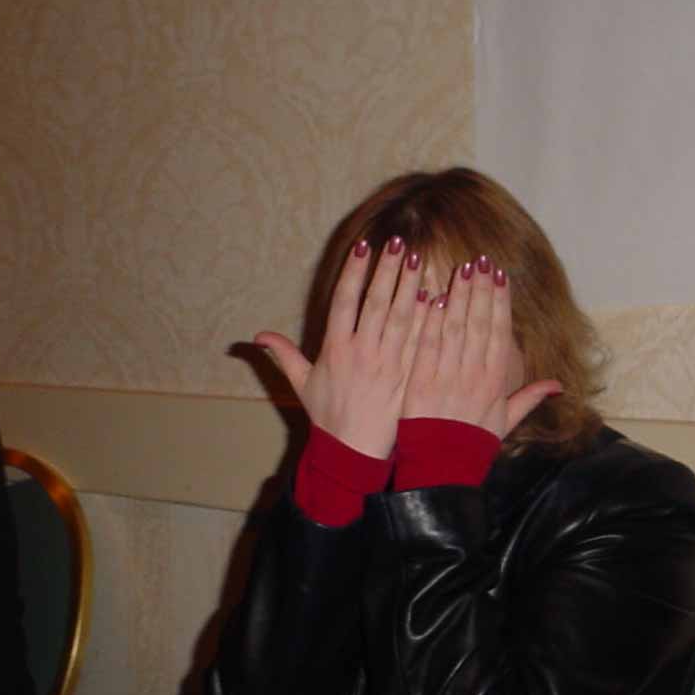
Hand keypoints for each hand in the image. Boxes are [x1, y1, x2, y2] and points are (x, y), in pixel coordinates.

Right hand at [256, 237, 428, 458]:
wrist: (353, 452)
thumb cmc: (328, 416)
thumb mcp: (302, 383)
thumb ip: (283, 355)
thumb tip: (258, 336)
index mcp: (335, 349)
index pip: (344, 301)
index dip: (354, 273)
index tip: (364, 247)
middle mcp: (361, 353)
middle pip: (376, 303)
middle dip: (387, 270)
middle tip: (400, 242)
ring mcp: (386, 364)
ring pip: (401, 318)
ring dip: (410, 287)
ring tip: (419, 260)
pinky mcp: (406, 377)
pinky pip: (419, 342)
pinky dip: (427, 319)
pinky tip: (437, 297)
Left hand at [402, 256, 559, 438]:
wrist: (442, 472)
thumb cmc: (472, 448)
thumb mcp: (505, 424)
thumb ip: (529, 399)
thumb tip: (558, 384)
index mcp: (495, 383)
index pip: (499, 333)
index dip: (499, 302)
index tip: (499, 275)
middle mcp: (474, 376)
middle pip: (479, 324)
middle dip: (480, 290)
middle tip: (480, 260)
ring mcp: (447, 378)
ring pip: (454, 329)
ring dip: (457, 297)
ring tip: (460, 270)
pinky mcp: (420, 383)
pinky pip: (426, 346)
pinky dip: (429, 321)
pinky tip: (431, 297)